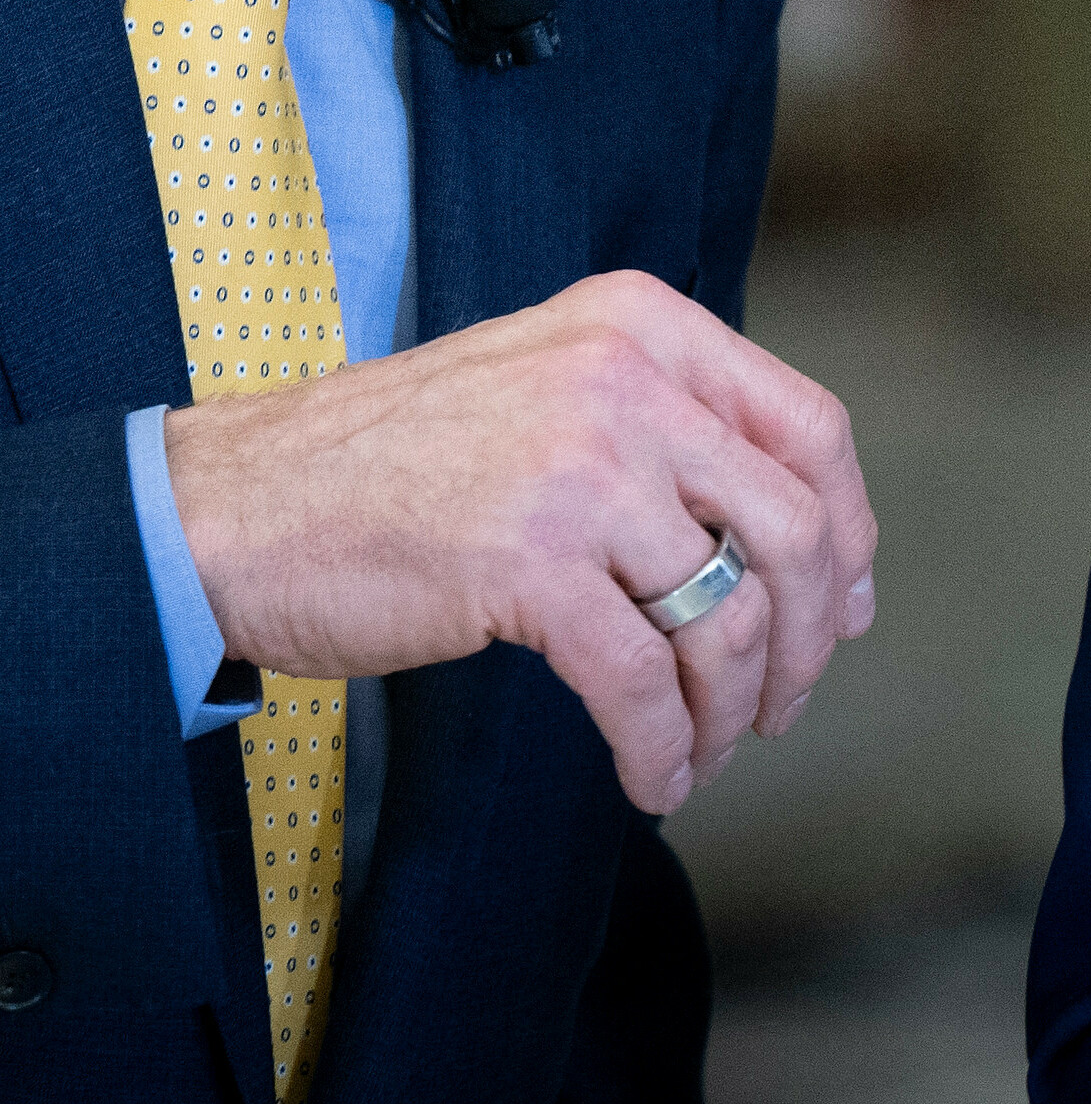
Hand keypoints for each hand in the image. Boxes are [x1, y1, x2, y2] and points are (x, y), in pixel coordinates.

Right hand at [160, 268, 879, 816]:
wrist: (228, 508)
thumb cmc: (386, 465)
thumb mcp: (546, 389)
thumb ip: (667, 431)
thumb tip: (804, 546)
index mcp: (641, 325)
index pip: (810, 429)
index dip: (848, 533)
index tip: (844, 607)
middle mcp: (623, 381)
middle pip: (794, 529)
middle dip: (807, 638)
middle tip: (784, 699)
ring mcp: (578, 468)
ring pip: (726, 615)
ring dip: (732, 705)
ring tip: (712, 747)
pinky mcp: (529, 563)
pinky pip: (641, 680)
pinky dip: (663, 745)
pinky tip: (655, 778)